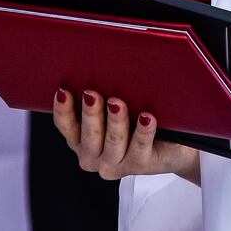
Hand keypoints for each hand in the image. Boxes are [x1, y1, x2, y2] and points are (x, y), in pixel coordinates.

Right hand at [53, 88, 199, 183]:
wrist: (168, 145)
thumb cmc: (133, 118)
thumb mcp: (113, 104)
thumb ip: (101, 92)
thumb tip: (98, 66)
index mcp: (80, 139)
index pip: (66, 126)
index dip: (62, 110)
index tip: (63, 91)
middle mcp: (94, 155)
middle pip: (89, 136)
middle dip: (90, 114)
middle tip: (92, 94)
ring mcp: (116, 163)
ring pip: (114, 142)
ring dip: (115, 121)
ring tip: (117, 103)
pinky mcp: (140, 164)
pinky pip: (140, 147)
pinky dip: (142, 131)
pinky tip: (146, 118)